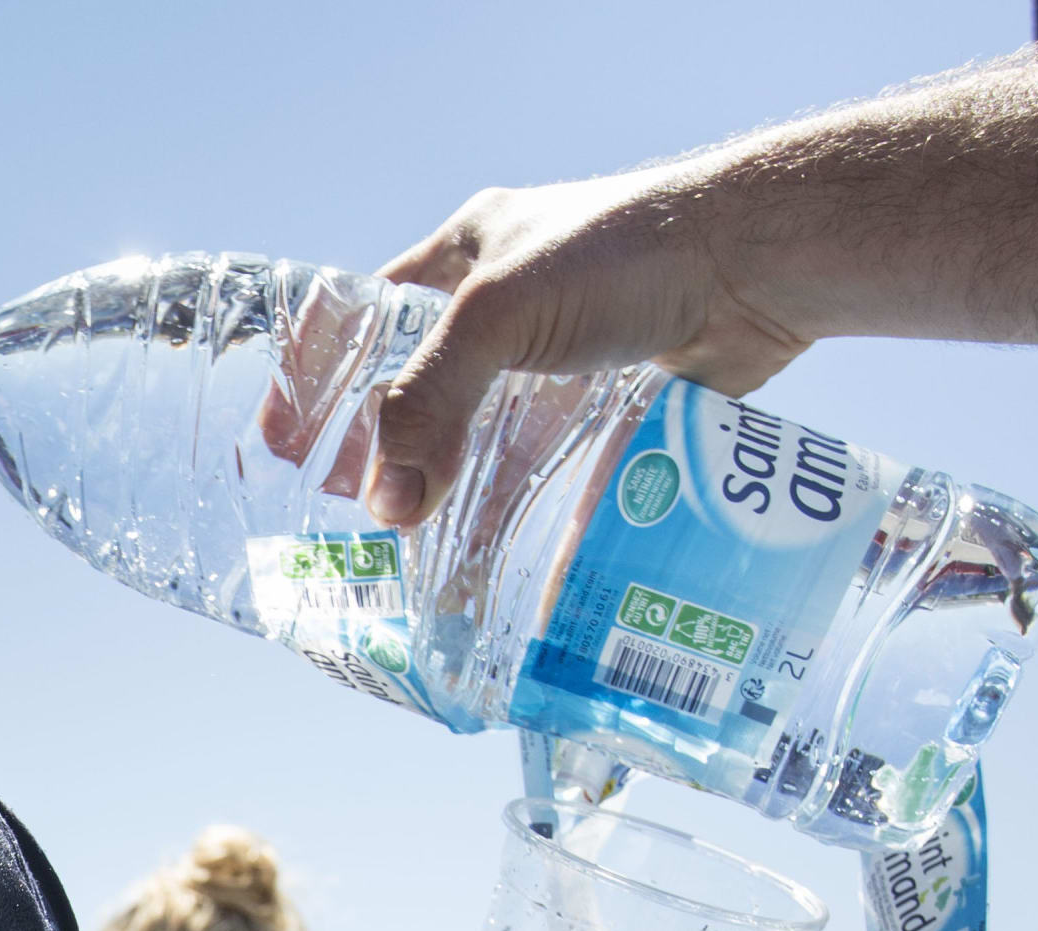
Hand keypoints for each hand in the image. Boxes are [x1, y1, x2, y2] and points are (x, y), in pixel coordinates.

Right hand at [312, 170, 813, 526]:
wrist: (756, 262)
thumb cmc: (624, 252)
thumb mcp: (498, 316)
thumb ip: (432, 403)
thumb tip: (386, 506)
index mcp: (463, 256)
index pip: (366, 316)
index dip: (318, 375)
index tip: (281, 441)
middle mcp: (509, 308)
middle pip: (423, 393)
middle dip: (385, 455)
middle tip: (347, 514)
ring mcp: (564, 360)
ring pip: (489, 442)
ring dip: (456, 498)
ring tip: (416, 556)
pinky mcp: (615, 407)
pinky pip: (557, 474)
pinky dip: (530, 521)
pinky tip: (504, 571)